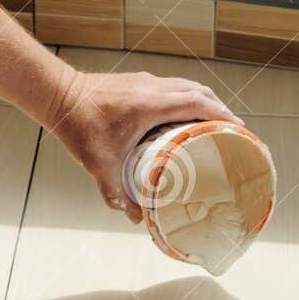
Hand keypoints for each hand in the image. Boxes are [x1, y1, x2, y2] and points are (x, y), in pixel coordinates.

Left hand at [48, 68, 243, 221]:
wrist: (58, 96)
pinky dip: (186, 98)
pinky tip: (184, 116)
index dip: (224, 116)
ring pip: (187, 86)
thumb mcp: (99, 165)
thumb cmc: (79, 126)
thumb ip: (117, 194)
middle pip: (200, 93)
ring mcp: (146, 81)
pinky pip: (173, 86)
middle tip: (230, 131)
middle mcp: (153, 88)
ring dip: (204, 102)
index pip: (200, 104)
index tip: (239, 130)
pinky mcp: (138, 81)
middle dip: (219, 110)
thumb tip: (138, 218)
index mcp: (151, 104)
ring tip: (212, 123)